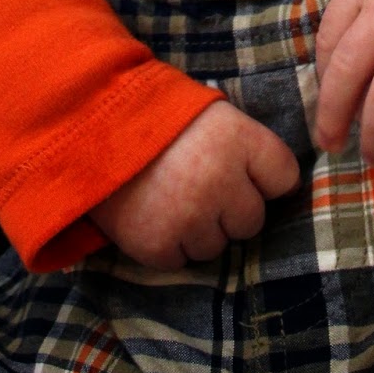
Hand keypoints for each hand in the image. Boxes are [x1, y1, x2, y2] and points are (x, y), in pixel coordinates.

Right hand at [87, 100, 299, 269]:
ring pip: (218, 246)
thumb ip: (244, 145)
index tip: (246, 172)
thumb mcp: (209, 112)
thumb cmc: (156, 116)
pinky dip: (169, 244)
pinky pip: (182, 260)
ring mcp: (190, 217)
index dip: (265, 178)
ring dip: (199, 229)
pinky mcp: (158, 245)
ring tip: (170, 196)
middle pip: (253, 220)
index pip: (285, 177)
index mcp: (239, 138)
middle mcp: (221, 180)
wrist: (88, 124)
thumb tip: (279, 186)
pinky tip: (152, 213)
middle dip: (231, 208)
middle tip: (199, 184)